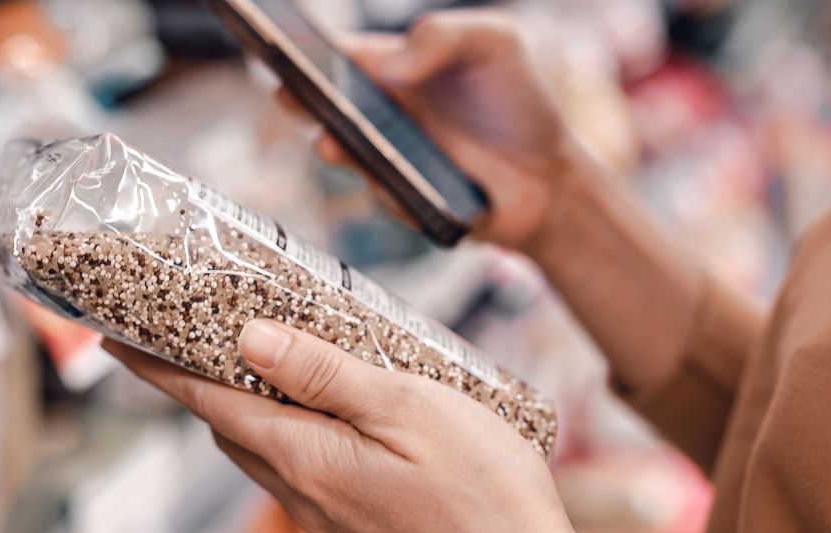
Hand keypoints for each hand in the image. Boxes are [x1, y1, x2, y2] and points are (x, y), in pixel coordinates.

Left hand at [105, 320, 648, 532]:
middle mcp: (302, 497)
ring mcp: (329, 523)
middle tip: (190, 329)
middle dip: (199, 380)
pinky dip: (291, 437)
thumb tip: (247, 338)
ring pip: (264, 454)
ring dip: (248, 408)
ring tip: (263, 359)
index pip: (205, 401)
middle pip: (228, 427)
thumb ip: (323, 372)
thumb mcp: (407, 407)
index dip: (156, 365)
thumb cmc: (486, 494)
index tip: (114, 336)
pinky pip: (301, 477)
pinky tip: (330, 416)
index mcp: (304, 459)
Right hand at [283, 10, 588, 253]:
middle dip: (297, 97)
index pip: (337, 52)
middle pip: (321, 101)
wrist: (551, 179)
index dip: (303, 47)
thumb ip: (443, 36)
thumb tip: (391, 65)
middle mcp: (378, 111)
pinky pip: (384, 195)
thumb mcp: (495, 45)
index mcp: (391, 65)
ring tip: (332, 142)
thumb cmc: (519, 103)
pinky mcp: (397, 200)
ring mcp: (383, 157)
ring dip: (333, 148)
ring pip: (342, 152)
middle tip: (288, 93)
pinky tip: (413, 187)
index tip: (279, 43)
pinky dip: (394, 190)